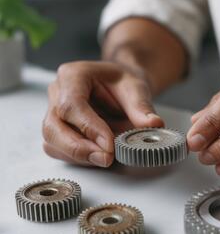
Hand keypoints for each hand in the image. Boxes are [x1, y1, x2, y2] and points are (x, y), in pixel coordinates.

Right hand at [42, 61, 163, 166]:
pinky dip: (77, 158)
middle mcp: (58, 93)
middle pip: (53, 126)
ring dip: (77, 155)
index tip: (109, 144)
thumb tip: (154, 124)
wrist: (120, 86)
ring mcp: (54, 112)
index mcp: (73, 75)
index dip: (89, 127)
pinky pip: (58, 149)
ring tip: (105, 159)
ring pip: (52, 141)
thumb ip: (142, 107)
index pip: (72, 104)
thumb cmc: (123, 83)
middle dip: (79, 147)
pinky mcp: (58, 130)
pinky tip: (97, 157)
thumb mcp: (137, 88)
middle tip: (106, 158)